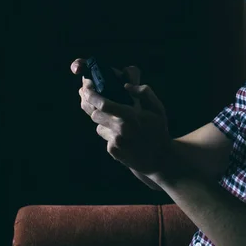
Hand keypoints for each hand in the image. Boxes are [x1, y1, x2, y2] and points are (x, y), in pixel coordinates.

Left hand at [71, 59, 170, 174]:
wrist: (159, 159)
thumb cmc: (158, 130)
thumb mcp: (157, 108)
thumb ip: (144, 92)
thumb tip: (126, 86)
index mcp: (130, 117)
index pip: (103, 104)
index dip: (91, 95)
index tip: (86, 87)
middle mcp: (121, 130)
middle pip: (94, 114)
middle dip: (93, 107)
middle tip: (92, 99)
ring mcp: (115, 142)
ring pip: (98, 126)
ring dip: (104, 122)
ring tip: (118, 122)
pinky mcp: (113, 151)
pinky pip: (105, 136)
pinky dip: (110, 133)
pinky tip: (123, 136)